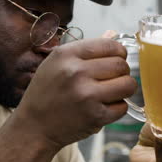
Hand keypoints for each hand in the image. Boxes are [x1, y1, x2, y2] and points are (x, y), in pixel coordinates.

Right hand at [15, 38, 137, 148]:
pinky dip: (116, 109)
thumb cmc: (45, 93)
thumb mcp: (56, 64)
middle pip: (121, 65)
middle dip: (121, 72)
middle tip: (111, 80)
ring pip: (128, 85)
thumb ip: (85, 50)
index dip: (118, 53)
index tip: (115, 60)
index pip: (110, 45)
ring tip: (111, 93)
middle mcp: (76, 72)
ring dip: (123, 89)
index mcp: (66, 54)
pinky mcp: (95, 116)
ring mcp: (87, 95)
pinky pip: (122, 107)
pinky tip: (102, 108)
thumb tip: (113, 34)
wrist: (33, 126)